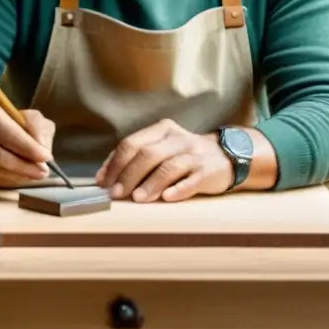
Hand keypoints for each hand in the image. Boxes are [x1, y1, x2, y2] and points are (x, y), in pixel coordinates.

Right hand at [0, 102, 55, 188]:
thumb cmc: (3, 120)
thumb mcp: (23, 115)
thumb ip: (36, 126)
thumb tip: (43, 148)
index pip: (9, 134)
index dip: (29, 148)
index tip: (46, 157)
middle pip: (0, 156)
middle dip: (25, 166)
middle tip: (43, 172)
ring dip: (18, 176)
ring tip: (35, 175)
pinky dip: (8, 181)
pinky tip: (20, 177)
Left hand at [95, 119, 232, 202]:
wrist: (226, 156)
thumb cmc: (184, 156)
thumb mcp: (161, 149)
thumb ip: (134, 158)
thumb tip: (102, 176)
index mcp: (162, 130)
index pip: (132, 143)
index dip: (115, 163)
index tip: (103, 182)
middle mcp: (178, 139)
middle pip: (148, 154)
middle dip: (129, 174)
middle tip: (116, 194)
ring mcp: (194, 154)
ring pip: (169, 166)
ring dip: (151, 183)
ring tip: (138, 198)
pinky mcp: (208, 171)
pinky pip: (192, 179)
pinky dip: (179, 188)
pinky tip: (167, 198)